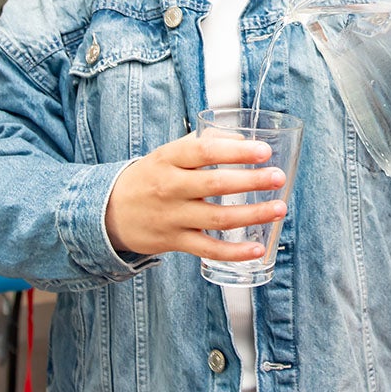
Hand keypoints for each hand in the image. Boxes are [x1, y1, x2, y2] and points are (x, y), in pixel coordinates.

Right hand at [105, 132, 287, 261]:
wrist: (110, 211)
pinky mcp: (175, 241)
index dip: (237, 151)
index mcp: (170, 158)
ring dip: (253, 214)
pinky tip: (257, 248)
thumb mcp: (169, 152)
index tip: (264, 150)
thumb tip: (244, 139)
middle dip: (252, 181)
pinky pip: (209, 250)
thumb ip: (205, 142)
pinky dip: (235, 252)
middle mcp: (171, 186)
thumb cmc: (151, 176)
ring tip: (279, 208)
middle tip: (278, 177)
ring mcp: (173, 216)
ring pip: (218, 218)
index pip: (206, 151)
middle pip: (216, 184)